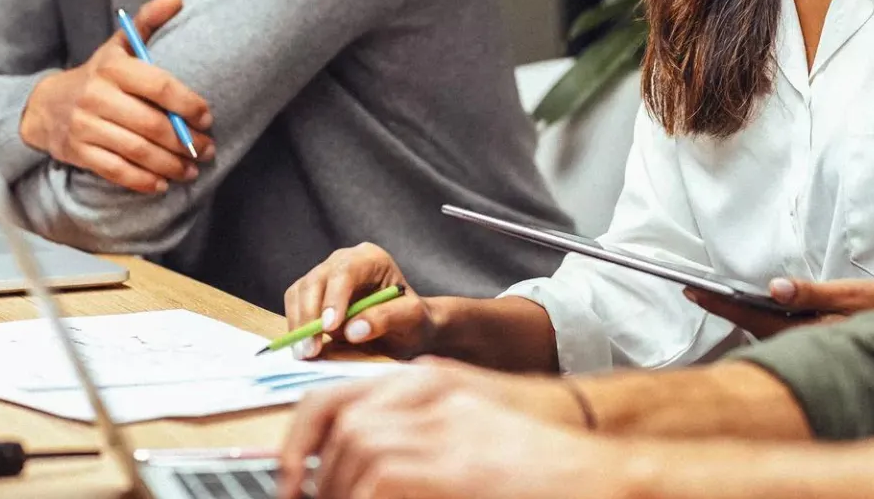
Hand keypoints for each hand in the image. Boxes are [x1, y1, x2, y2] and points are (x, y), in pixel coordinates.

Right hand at [18, 0, 216, 193]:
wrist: (46, 105)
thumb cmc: (99, 75)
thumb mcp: (118, 46)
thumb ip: (148, 22)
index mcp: (113, 67)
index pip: (158, 85)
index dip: (188, 103)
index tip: (208, 118)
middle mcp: (97, 95)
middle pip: (152, 124)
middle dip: (186, 141)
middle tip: (209, 150)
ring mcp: (86, 125)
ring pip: (137, 150)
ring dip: (171, 164)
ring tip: (192, 170)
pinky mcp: (78, 151)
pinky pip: (115, 170)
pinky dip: (142, 180)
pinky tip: (163, 183)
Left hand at [277, 366, 605, 498]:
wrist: (582, 460)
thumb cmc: (532, 453)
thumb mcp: (463, 429)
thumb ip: (415, 438)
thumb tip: (360, 474)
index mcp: (424, 384)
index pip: (333, 398)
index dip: (299, 440)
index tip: (291, 477)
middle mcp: (422, 394)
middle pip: (338, 432)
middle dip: (317, 478)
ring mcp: (433, 423)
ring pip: (349, 461)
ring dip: (340, 491)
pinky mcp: (435, 463)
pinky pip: (372, 487)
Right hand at [284, 243, 432, 359]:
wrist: (405, 330)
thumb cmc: (413, 321)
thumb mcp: (412, 319)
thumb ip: (387, 318)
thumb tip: (353, 329)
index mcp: (372, 259)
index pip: (346, 270)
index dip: (334, 298)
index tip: (329, 327)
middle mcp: (344, 260)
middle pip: (317, 280)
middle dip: (310, 316)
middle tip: (311, 350)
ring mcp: (325, 275)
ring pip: (300, 292)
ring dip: (299, 324)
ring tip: (306, 354)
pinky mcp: (312, 293)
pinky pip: (294, 305)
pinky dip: (295, 327)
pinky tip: (304, 348)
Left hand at [684, 277, 873, 338]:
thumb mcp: (856, 295)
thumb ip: (814, 293)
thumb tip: (775, 287)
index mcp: (806, 330)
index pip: (752, 315)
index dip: (720, 302)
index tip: (691, 290)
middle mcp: (802, 345)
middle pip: (752, 325)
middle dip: (725, 308)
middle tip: (695, 290)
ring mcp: (808, 349)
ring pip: (766, 331)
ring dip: (743, 314)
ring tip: (719, 296)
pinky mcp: (816, 348)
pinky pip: (781, 334)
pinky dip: (764, 320)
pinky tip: (760, 309)